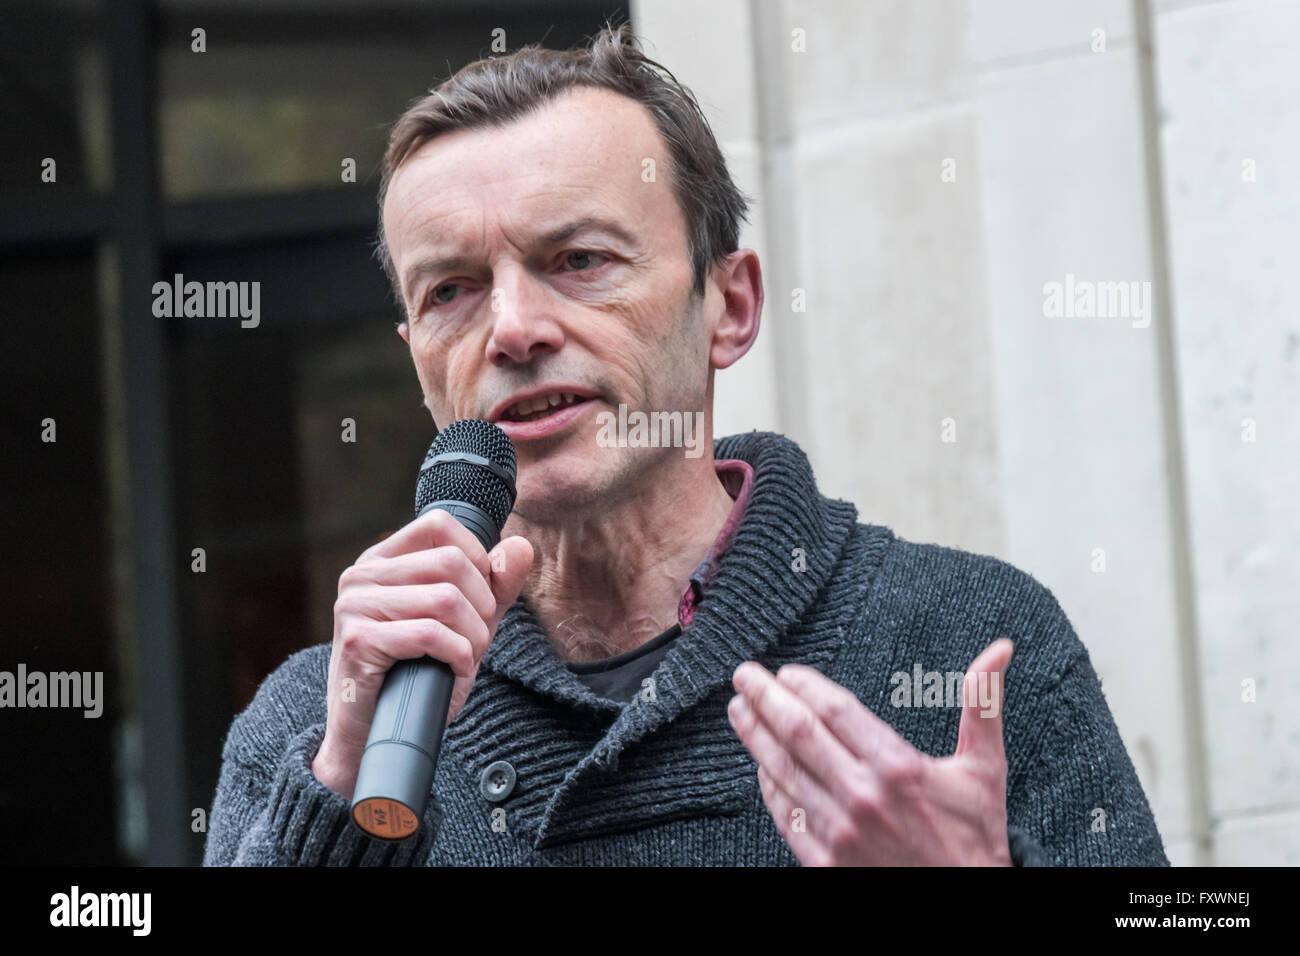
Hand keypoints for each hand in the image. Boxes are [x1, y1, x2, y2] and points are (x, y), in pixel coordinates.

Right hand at [312, 508, 532, 798]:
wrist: (373, 734)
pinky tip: (452, 674)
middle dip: (481, 607)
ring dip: (472, 638)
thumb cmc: (418, 673)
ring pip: (446, 599)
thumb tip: (523, 546)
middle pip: (451, 563)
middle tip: (477, 642)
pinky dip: (457, 658)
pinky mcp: (356, 639)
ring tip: (464, 661)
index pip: (440, 525)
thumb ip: (495, 584)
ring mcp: (354, 605)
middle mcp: (362, 574)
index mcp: (383, 559)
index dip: (477, 558)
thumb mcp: (466, 622)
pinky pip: (430, 634)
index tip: (481, 599)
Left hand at [727, 638, 1014, 865]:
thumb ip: (983, 706)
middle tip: (743, 675)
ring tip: (739, 709)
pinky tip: (760, 764)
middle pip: (798, 732)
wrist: (965, 903)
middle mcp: (862, 795)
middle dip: (764, 698)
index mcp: (898, 767)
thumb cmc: (974, 839)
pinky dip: (768, 785)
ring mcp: (839, 830)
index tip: (787, 672)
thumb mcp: (984, 770)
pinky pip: (785, 813)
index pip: (836, 710)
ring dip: (755, 735)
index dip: (805, 685)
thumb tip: (999, 652)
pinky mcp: (824, 861)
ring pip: (783, 770)